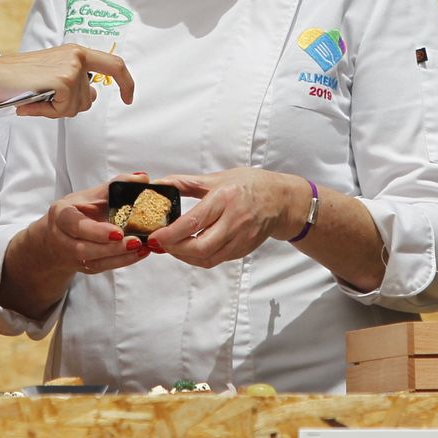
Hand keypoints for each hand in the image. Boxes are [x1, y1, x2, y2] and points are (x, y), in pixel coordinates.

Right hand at [0, 44, 134, 117]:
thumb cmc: (17, 78)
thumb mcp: (52, 77)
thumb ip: (75, 83)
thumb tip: (93, 94)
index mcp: (75, 52)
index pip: (114, 64)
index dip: (126, 83)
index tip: (128, 98)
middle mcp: (77, 56)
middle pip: (90, 97)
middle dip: (70, 107)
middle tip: (46, 101)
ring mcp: (72, 67)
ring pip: (77, 106)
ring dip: (56, 109)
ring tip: (36, 97)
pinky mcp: (64, 79)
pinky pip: (64, 109)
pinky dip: (48, 112)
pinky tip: (33, 101)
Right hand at [34, 171, 151, 277]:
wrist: (59, 234)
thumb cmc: (79, 210)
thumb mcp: (92, 194)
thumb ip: (116, 185)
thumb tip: (143, 178)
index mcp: (61, 214)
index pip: (74, 224)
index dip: (95, 230)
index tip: (118, 232)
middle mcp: (61, 237)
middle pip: (83, 248)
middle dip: (111, 247)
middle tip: (136, 241)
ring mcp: (71, 255)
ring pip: (93, 261)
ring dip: (119, 256)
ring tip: (141, 247)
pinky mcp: (83, 267)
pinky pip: (102, 267)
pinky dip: (122, 261)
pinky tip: (139, 253)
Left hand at [146, 168, 307, 268]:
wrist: (281, 201)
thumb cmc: (250, 185)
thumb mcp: (219, 178)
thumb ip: (187, 183)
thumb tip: (160, 184)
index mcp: (226, 199)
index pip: (194, 221)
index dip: (171, 233)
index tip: (155, 236)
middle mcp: (235, 221)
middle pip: (200, 247)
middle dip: (175, 249)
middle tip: (161, 243)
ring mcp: (241, 239)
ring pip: (207, 258)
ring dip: (185, 256)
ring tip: (172, 246)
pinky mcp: (243, 250)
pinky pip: (216, 260)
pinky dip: (199, 257)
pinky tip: (189, 248)